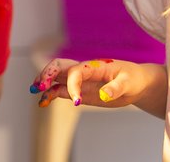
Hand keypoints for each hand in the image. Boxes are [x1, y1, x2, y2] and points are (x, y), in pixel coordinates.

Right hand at [30, 58, 148, 107]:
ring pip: (56, 77)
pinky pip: (60, 90)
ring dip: (44, 82)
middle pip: (59, 66)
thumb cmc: (133, 78)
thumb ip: (115, 88)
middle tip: (40, 86)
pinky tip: (42, 102)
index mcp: (94, 66)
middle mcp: (83, 71)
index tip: (77, 101)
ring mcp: (79, 80)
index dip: (73, 85)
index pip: (76, 71)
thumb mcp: (128, 83)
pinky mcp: (78, 90)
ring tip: (34, 91)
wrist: (136, 83)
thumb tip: (104, 95)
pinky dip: (49, 95)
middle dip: (47, 73)